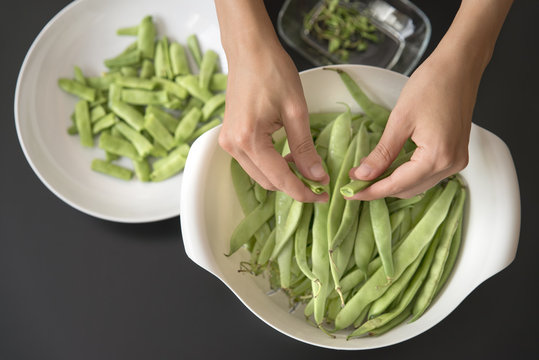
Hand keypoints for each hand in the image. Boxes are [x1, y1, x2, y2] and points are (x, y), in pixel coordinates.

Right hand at [216, 0, 328, 201]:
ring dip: (282, 176)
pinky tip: (288, 156)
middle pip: (267, 182)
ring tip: (306, 167)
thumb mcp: (296, 111)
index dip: (303, 191)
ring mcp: (228, 142)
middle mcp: (233, 146)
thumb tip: (317, 176)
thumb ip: (304, 148)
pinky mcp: (230, 137)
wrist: (249, 50)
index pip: (279, 179)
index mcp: (249, 140)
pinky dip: (271, 165)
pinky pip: (252, 162)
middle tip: (319, 181)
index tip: (323, 196)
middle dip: (294, 185)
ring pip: (259, 174)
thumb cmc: (273, 72)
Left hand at [346, 50, 474, 199]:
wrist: (460, 66)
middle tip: (354, 182)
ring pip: (418, 185)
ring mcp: (457, 161)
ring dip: (393, 183)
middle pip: (408, 189)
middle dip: (380, 188)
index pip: (397, 185)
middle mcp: (450, 165)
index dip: (370, 191)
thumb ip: (382, 153)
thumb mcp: (399, 120)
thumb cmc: (431, 85)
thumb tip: (362, 175)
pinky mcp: (456, 154)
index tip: (348, 193)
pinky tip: (390, 168)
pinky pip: (428, 174)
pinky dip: (407, 175)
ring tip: (368, 176)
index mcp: (437, 157)